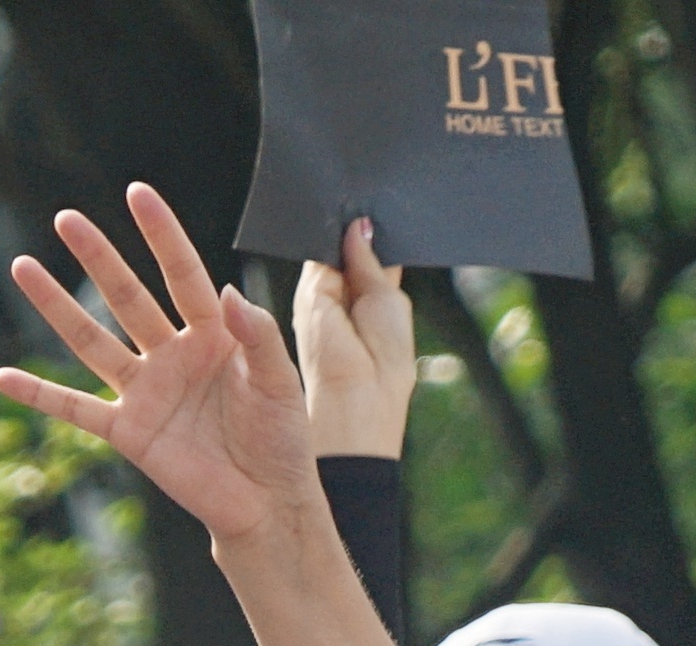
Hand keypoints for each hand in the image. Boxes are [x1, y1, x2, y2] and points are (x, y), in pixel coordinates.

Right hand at [0, 183, 320, 547]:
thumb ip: (259, 336)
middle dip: (98, 257)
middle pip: (127, 296)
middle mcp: (173, 354)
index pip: (182, 273)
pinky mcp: (127, 432)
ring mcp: (145, 391)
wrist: (266, 505)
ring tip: (24, 267)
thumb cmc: (282, 442)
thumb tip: (228, 291)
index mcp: (214, 334)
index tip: (137, 193)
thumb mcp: (281, 383)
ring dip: (57, 306)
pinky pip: (76, 409)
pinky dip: (39, 396)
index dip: (161, 234)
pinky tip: (3, 378)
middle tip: (66, 218)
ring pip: (92, 340)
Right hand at [297, 220, 421, 460]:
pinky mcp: (308, 294)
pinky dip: (331, 234)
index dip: (373, 230)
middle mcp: (342, 296)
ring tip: (360, 214)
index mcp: (368, 299)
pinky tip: (344, 223)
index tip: (382, 201)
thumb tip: (360, 225)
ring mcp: (322, 295)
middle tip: (373, 199)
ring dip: (345, 228)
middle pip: (348, 245)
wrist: (356, 396)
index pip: (367, 253)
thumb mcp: (388, 298)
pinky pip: (317, 252)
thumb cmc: (384, 361)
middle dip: (360, 225)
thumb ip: (371, 261)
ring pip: (331, 245)